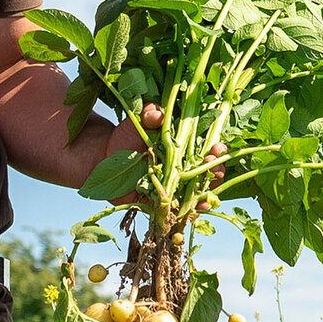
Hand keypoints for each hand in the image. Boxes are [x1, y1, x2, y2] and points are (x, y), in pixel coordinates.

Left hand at [102, 105, 226, 206]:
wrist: (105, 157)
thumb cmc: (126, 136)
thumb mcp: (138, 121)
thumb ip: (148, 113)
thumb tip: (157, 112)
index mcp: (185, 147)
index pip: (210, 149)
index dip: (218, 150)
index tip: (218, 147)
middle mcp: (184, 166)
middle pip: (210, 170)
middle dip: (216, 168)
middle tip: (213, 163)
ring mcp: (176, 185)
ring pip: (200, 190)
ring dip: (208, 190)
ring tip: (208, 188)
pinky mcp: (165, 201)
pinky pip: (182, 208)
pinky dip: (192, 209)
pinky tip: (198, 208)